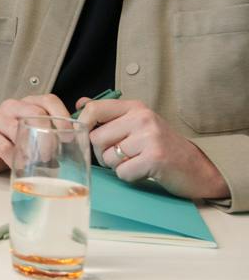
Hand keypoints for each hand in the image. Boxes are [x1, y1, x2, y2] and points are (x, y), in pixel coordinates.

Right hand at [0, 93, 71, 172]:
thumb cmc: (14, 142)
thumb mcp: (33, 133)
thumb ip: (52, 133)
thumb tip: (77, 144)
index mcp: (27, 103)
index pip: (49, 100)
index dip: (62, 115)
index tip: (69, 135)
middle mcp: (11, 106)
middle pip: (36, 113)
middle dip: (49, 135)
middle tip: (54, 154)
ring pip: (19, 128)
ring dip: (33, 148)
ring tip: (39, 162)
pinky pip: (4, 147)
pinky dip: (16, 159)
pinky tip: (22, 166)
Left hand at [78, 97, 229, 200]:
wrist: (198, 169)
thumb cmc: (162, 148)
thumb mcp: (137, 124)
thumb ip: (109, 114)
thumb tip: (80, 102)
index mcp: (135, 108)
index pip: (94, 109)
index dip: (82, 125)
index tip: (86, 137)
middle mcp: (142, 118)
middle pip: (95, 138)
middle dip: (103, 153)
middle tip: (123, 156)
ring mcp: (150, 137)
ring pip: (108, 157)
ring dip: (117, 166)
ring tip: (137, 162)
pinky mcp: (155, 158)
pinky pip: (122, 172)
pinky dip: (130, 176)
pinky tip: (145, 171)